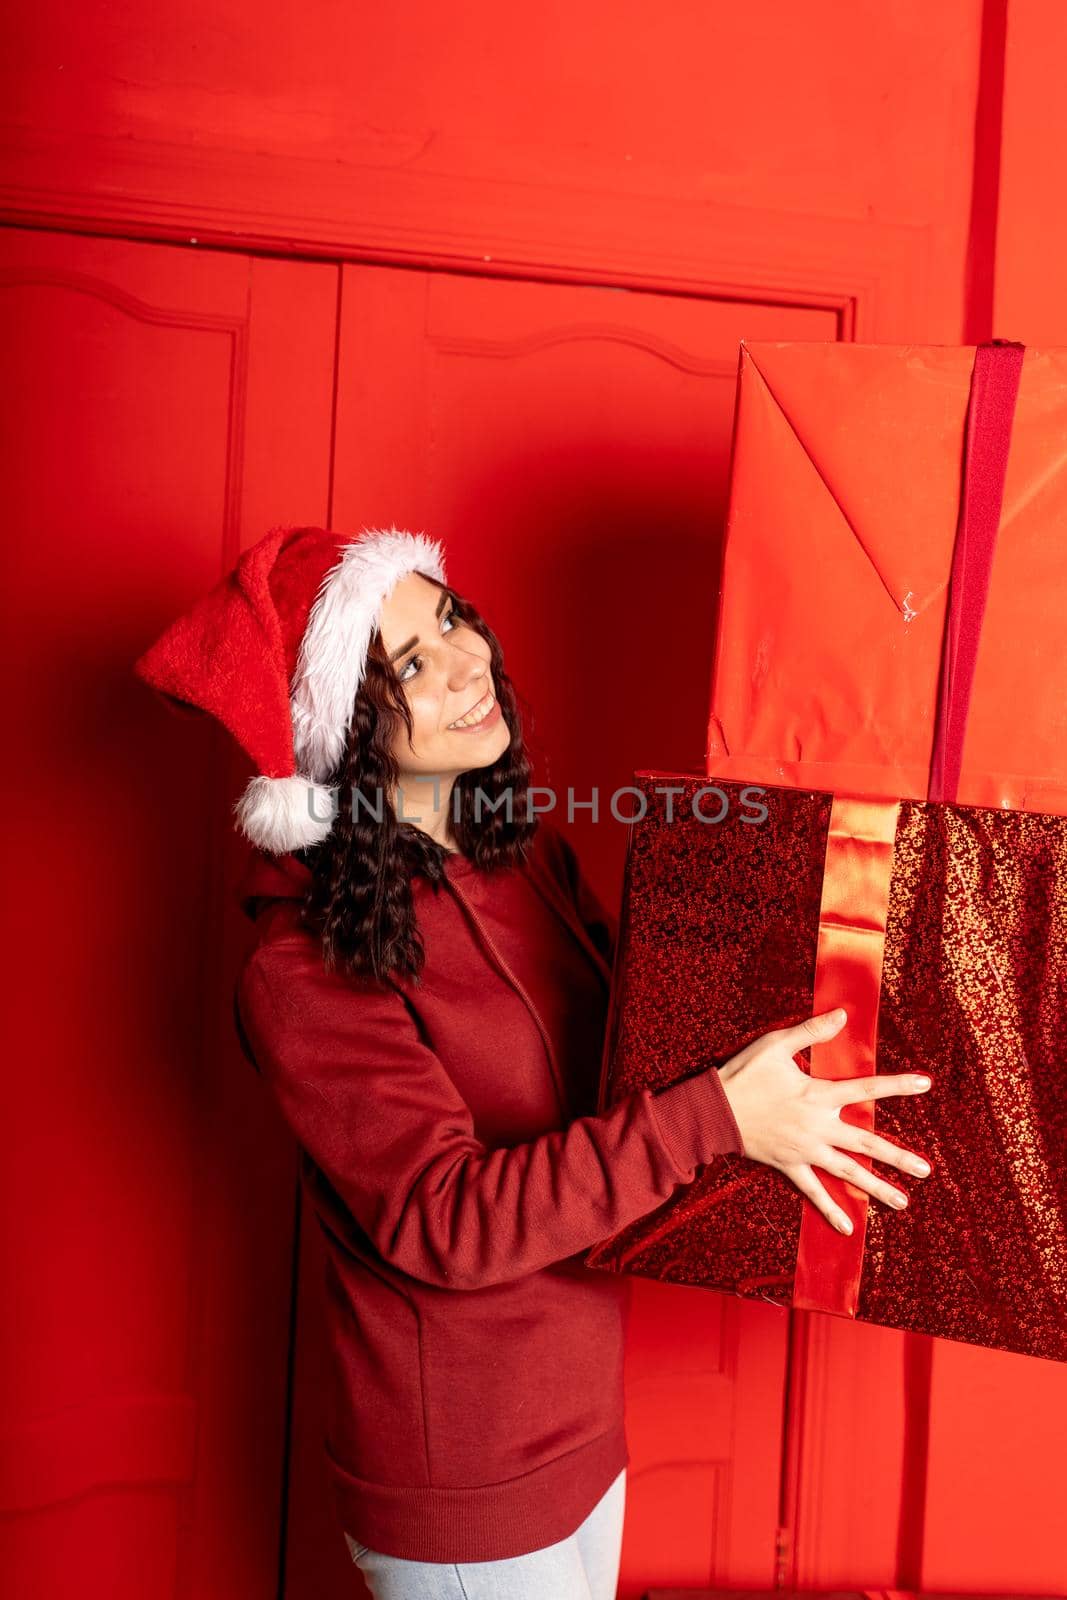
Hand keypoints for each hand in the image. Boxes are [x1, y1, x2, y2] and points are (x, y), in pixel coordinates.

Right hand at [717, 1008, 932, 1234]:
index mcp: (819, 1094)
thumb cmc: (745, 1073)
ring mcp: (806, 1149)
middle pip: (866, 1143)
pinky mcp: (790, 1164)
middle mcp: (819, 1125)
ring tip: (903, 1201)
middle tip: (926, 1170)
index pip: (867, 1089)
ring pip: (848, 1172)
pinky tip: (849, 1228)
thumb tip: (842, 1014)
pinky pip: (813, 1191)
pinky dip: (830, 1210)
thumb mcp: (776, 1045)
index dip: (898, 1085)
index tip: (925, 1084)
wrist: (714, 1109)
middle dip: (898, 1157)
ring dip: (877, 1187)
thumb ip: (811, 1032)